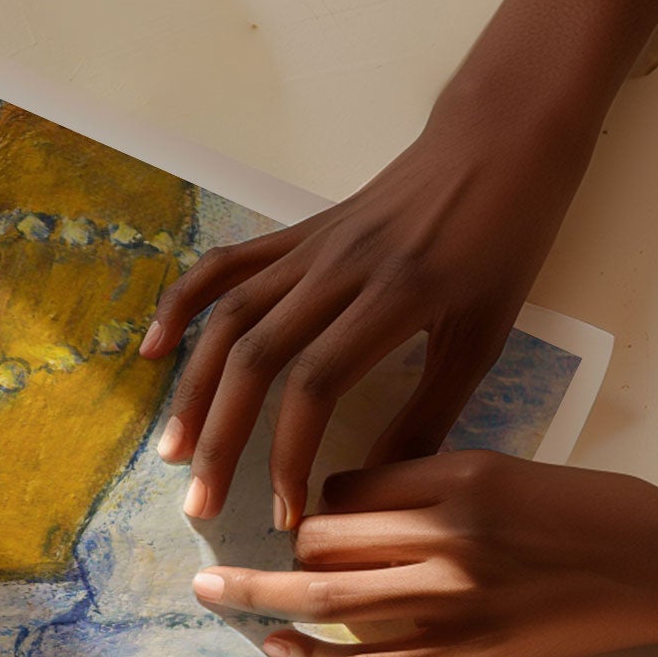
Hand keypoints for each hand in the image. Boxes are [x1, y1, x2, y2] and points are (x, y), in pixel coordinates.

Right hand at [140, 98, 588, 528]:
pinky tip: (153, 350)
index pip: (315, 384)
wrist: (497, 141)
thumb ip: (430, 411)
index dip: (290, 455)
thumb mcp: (485, 334)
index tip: (287, 515)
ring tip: (174, 450)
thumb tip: (378, 483)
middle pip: (256, 358)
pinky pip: (226, 267)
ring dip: (193, 390)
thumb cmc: (504, 241)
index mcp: (395, 296)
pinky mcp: (296, 233)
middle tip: (202, 503)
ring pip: (230, 319)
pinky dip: (182, 305)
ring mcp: (310, 246)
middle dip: (223, 439)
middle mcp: (339, 269)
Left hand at [191, 453, 657, 656]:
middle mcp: (444, 535)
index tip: (314, 509)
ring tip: (211, 591)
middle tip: (244, 550)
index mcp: (456, 476)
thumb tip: (355, 498)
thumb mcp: (510, 469)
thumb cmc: (600, 509)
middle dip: (284, 547)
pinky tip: (279, 647)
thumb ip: (434, 481)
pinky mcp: (466, 650)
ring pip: (328, 598)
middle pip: (323, 537)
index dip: (319, 498)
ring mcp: (452, 599)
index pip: (348, 483)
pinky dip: (315, 655)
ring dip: (261, 595)